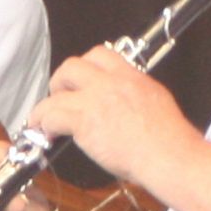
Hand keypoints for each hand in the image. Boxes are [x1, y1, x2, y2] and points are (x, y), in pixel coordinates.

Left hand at [33, 46, 193, 189]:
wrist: (168, 155)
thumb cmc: (168, 139)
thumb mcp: (156, 100)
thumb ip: (133, 93)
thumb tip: (121, 98)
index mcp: (130, 76)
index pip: (99, 54)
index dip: (84, 66)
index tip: (79, 80)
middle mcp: (111, 83)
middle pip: (71, 67)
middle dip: (59, 81)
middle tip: (59, 96)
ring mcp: (96, 101)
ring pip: (56, 95)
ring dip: (45, 108)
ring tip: (42, 120)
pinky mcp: (84, 122)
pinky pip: (52, 116)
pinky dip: (44, 124)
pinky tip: (46, 134)